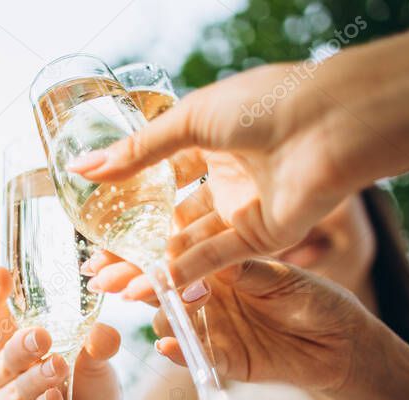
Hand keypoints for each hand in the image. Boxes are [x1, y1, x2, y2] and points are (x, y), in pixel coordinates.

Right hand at [0, 267, 122, 399]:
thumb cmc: (87, 385)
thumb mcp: (97, 358)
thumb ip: (97, 344)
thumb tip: (101, 332)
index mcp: (8, 345)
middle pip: (2, 356)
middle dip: (21, 346)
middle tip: (41, 336)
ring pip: (12, 393)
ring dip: (35, 381)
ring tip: (59, 368)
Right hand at [69, 63, 344, 284]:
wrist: (327, 124)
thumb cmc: (263, 105)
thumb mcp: (188, 121)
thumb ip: (137, 151)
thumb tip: (81, 168)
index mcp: (212, 142)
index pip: (161, 180)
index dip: (128, 203)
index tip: (95, 225)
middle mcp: (227, 179)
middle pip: (170, 221)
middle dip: (134, 247)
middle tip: (98, 270)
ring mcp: (244, 210)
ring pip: (188, 245)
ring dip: (152, 266)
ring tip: (113, 285)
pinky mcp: (263, 237)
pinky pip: (217, 258)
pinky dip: (186, 272)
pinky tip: (152, 284)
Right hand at [89, 254, 366, 392]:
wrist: (344, 345)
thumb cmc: (317, 299)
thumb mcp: (282, 277)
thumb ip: (242, 272)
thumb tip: (199, 264)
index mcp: (219, 265)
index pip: (172, 256)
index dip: (140, 253)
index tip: (112, 250)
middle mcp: (209, 295)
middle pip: (159, 288)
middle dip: (130, 283)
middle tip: (104, 281)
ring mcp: (213, 327)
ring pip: (170, 322)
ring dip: (156, 316)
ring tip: (148, 310)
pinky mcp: (223, 359)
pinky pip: (193, 356)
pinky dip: (179, 353)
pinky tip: (166, 348)